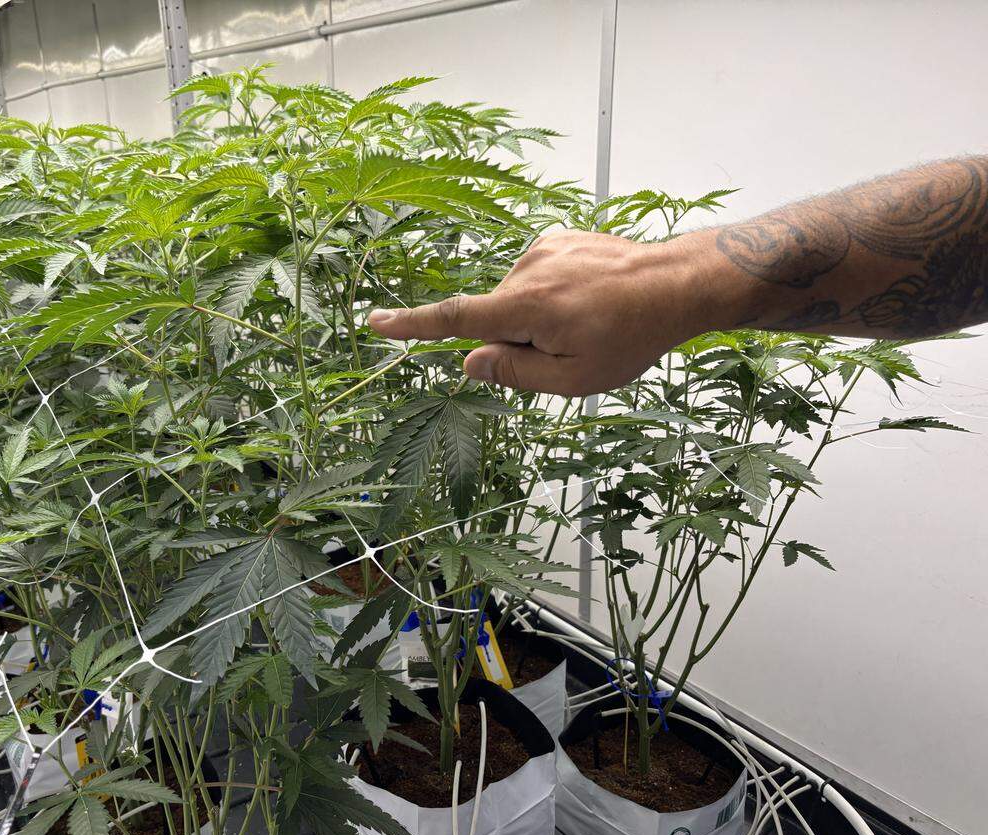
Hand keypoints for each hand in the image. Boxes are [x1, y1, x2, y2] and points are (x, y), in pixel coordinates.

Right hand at [368, 230, 724, 395]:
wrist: (678, 282)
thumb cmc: (632, 336)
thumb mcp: (575, 378)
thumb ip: (515, 373)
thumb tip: (469, 362)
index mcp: (527, 307)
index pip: (455, 319)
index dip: (412, 325)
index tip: (376, 322)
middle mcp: (527, 269)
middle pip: (495, 317)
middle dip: (517, 340)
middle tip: (569, 349)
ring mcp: (543, 248)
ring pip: (517, 299)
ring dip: (538, 317)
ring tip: (587, 321)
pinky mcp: (558, 238)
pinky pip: (536, 277)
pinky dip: (551, 295)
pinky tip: (589, 299)